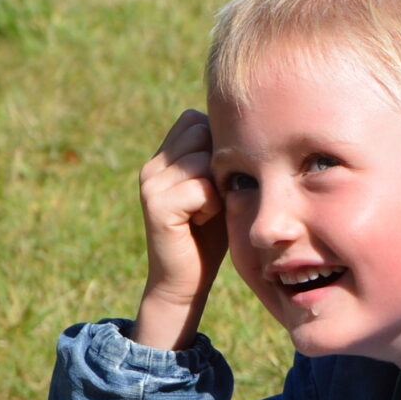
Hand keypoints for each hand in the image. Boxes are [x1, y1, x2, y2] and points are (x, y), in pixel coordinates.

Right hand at [129, 109, 224, 350]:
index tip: (220, 180)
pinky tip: (200, 222)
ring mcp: (150, 183)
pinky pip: (200, 187)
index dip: (218, 144)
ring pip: (202, 158)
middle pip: (200, 131)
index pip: (196, 119)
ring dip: (216, 185)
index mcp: (165, 158)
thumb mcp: (220, 188)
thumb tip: (250, 127)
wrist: (185, 280)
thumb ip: (222, 158)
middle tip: (214, 197)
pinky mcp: (156, 204)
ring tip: (207, 210)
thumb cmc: (211, 235)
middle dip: (218, 161)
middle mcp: (153, 165)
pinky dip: (211, 205)